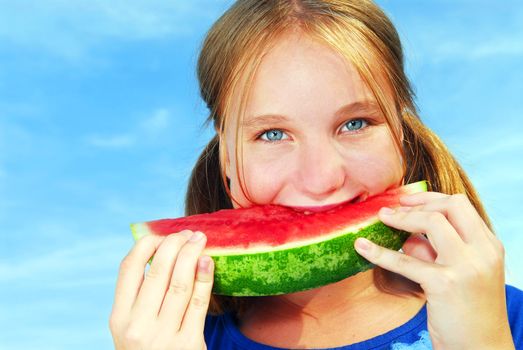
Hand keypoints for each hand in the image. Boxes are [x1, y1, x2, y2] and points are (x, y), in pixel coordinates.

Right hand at [109, 230, 213, 349]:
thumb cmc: (150, 349)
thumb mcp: (133, 328)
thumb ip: (140, 298)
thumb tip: (160, 251)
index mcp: (119, 317)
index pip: (128, 268)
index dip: (146, 244)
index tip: (162, 234)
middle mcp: (137, 326)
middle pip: (157, 271)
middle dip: (175, 244)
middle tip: (188, 233)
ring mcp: (163, 336)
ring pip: (180, 283)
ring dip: (192, 254)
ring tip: (200, 239)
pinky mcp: (188, 343)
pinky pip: (199, 302)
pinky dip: (204, 277)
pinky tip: (207, 261)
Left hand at [355, 192, 514, 349]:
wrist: (481, 349)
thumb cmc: (468, 312)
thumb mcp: (458, 273)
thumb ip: (434, 251)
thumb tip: (405, 234)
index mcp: (489, 246)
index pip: (460, 205)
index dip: (429, 198)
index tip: (406, 200)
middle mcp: (483, 251)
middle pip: (449, 206)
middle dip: (418, 203)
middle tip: (392, 210)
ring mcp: (466, 267)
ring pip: (432, 223)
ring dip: (402, 218)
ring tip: (380, 219)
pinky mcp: (444, 284)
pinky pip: (405, 260)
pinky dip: (379, 252)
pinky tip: (362, 247)